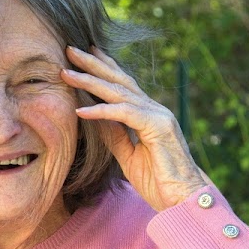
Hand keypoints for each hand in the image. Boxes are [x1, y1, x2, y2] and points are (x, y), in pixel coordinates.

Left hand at [62, 46, 206, 211]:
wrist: (183, 200)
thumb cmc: (158, 181)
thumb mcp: (127, 155)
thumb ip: (113, 135)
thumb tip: (93, 118)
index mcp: (148, 114)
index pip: (123, 85)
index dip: (104, 68)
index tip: (85, 55)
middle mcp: (155, 110)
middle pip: (120, 80)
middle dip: (94, 64)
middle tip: (70, 49)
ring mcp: (159, 116)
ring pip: (119, 92)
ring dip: (90, 81)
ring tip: (66, 73)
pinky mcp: (158, 127)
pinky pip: (124, 114)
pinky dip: (101, 111)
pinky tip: (81, 110)